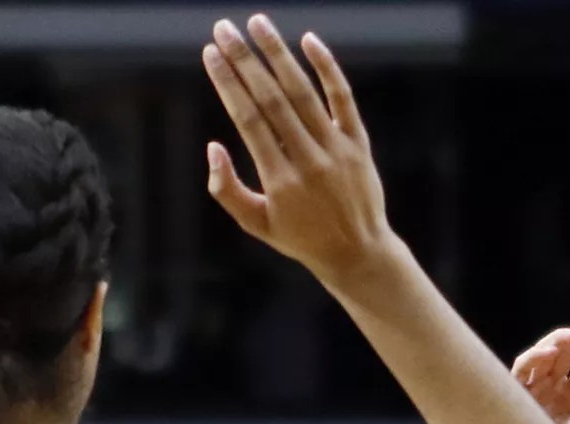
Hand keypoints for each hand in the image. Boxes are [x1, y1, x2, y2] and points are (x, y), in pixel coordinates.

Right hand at [202, 16, 394, 285]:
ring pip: (304, 92)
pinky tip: (308, 40)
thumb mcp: (256, 224)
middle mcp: (308, 160)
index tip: (211, 54)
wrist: (358, 253)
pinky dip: (327, 68)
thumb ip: (226, 189)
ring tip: (257, 23)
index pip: (248, 119)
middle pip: (271, 99)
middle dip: (244, 60)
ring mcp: (336, 149)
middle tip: (224, 28)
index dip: (227, 83)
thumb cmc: (301, 238)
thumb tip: (212, 146)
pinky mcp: (358, 143)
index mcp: (279, 180)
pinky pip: (343, 99)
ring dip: (278, 54)